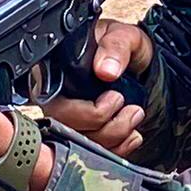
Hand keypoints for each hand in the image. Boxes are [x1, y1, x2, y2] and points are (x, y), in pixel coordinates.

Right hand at [43, 19, 152, 156]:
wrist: (136, 62)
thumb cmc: (121, 46)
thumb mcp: (122, 36)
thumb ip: (115, 46)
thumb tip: (105, 70)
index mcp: (55, 73)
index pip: (54, 105)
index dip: (84, 112)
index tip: (114, 98)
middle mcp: (55, 99)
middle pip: (65, 130)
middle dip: (105, 127)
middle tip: (130, 109)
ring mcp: (68, 118)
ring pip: (80, 146)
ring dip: (115, 137)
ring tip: (135, 115)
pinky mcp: (84, 132)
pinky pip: (93, 154)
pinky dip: (117, 149)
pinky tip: (132, 134)